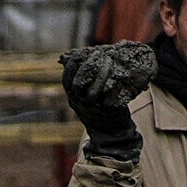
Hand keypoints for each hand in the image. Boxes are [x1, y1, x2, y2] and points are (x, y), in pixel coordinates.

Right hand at [61, 40, 153, 163]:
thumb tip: (78, 60)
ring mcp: (92, 111)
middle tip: (99, 54)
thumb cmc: (99, 108)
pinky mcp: (107, 115)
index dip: (71, 66)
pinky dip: (114, 86)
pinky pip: (109, 99)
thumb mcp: (85, 96)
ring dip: (101, 75)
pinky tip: (120, 75)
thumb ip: (83, 81)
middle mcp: (79, 105)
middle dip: (88, 67)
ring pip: (92, 93)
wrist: (111, 132)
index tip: (79, 53)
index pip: (67, 80)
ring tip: (109, 62)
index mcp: (73, 98)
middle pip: (78, 84)